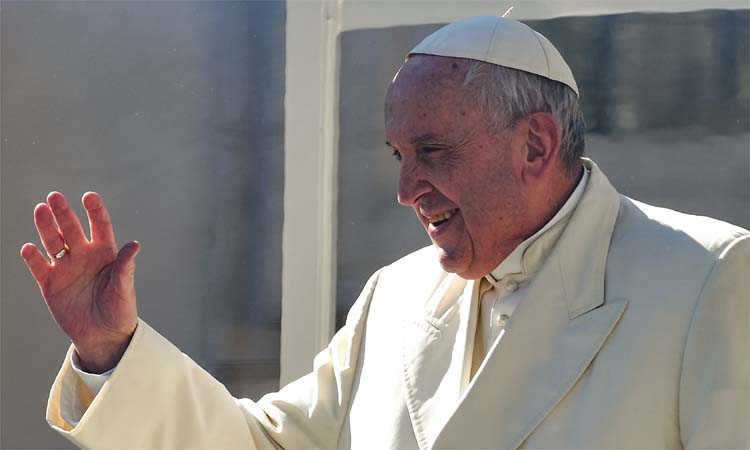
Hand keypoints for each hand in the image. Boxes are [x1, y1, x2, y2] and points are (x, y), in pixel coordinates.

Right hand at [20, 191, 139, 372]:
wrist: (103, 336)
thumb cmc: (119, 310)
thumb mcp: (124, 288)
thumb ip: (125, 266)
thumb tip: (134, 245)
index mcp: (105, 253)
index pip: (100, 226)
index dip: (95, 210)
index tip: (89, 196)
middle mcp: (84, 256)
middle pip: (72, 229)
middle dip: (64, 213)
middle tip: (55, 197)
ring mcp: (66, 268)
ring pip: (53, 242)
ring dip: (46, 227)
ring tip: (40, 210)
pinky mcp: (50, 284)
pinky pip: (39, 267)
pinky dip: (32, 257)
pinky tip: (29, 248)